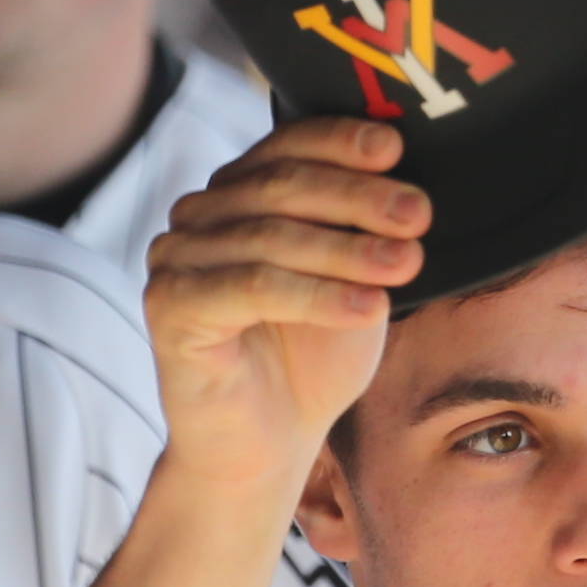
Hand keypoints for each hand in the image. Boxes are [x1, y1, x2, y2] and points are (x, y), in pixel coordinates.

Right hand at [146, 122, 424, 491]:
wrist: (266, 445)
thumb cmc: (311, 359)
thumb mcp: (353, 279)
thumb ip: (365, 227)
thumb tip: (410, 180)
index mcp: (236, 194)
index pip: (286, 145)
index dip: (340, 141)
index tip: (396, 147)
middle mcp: (197, 216)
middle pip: (281, 186)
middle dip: (357, 198)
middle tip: (418, 215)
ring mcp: (174, 258)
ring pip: (270, 238)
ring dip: (347, 250)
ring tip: (405, 264)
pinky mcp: (168, 306)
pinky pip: (252, 288)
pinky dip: (318, 296)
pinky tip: (369, 308)